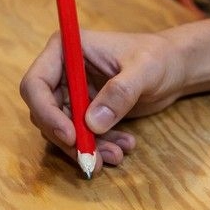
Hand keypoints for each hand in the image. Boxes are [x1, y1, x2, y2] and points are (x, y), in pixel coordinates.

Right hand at [19, 30, 188, 172]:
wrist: (173, 68)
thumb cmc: (159, 58)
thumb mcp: (145, 70)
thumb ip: (120, 92)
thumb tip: (91, 123)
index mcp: (66, 49)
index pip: (36, 84)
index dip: (46, 112)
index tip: (71, 137)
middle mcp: (62, 72)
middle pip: (45, 113)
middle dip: (68, 140)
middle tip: (93, 160)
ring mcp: (72, 93)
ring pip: (63, 130)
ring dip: (86, 148)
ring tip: (118, 155)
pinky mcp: (84, 112)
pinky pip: (81, 137)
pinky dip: (99, 147)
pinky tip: (124, 146)